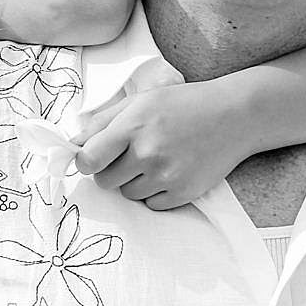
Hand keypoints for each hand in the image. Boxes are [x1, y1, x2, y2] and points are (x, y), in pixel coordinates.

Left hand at [72, 79, 248, 210]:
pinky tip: (171, 171)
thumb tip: (72, 144)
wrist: (234, 115)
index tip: (92, 159)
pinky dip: (156, 193)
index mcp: (132, 126)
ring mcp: (167, 176)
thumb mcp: (140, 101)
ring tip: (156, 159)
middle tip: (129, 155)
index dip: (85, 162)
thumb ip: (102, 122)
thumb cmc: (183, 104)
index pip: (88, 159)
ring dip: (135, 181)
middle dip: (110, 171)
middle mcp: (148, 153)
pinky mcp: (183, 193)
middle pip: (105, 181)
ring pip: (128, 194)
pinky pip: (152, 205)